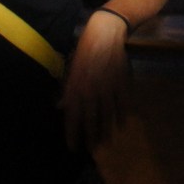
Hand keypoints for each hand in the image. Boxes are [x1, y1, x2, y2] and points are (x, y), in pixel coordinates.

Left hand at [59, 9, 129, 150]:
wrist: (105, 33)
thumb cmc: (84, 50)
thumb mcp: (71, 69)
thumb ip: (67, 89)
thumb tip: (60, 106)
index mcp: (76, 86)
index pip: (73, 116)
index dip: (72, 133)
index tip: (73, 147)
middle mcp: (91, 90)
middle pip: (91, 119)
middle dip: (91, 136)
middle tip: (91, 149)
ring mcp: (107, 87)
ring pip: (107, 114)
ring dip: (106, 130)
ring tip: (106, 141)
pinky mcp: (121, 82)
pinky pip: (122, 103)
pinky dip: (121, 115)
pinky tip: (120, 125)